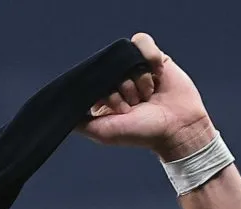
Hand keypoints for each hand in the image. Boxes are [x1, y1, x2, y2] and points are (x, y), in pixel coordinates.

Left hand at [79, 33, 214, 160]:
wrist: (178, 129)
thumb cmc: (142, 133)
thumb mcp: (104, 132)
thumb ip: (79, 122)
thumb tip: (62, 111)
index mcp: (104, 94)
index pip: (95, 79)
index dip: (109, 94)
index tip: (122, 111)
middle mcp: (118, 79)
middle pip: (110, 68)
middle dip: (125, 88)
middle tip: (137, 104)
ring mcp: (135, 68)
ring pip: (126, 56)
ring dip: (139, 77)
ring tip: (148, 94)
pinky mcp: (154, 59)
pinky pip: (142, 43)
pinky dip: (150, 57)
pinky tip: (157, 74)